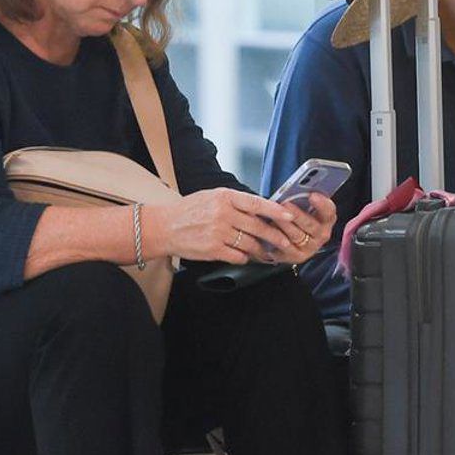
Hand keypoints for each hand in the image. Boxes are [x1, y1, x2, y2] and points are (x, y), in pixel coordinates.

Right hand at [147, 189, 330, 265]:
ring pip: (250, 244)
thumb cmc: (190, 210)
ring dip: (261, 250)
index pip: (257, 203)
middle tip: (287, 241)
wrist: (164, 226)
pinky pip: (238, 256)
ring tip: (267, 252)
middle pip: (257, 227)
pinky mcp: (213, 250)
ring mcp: (218, 233)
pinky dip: (245, 257)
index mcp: (225, 197)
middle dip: (275, 236)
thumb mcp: (212, 196)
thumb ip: (236, 202)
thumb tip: (262, 208)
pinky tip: (247, 257)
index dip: (276, 210)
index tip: (291, 215)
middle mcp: (223, 214)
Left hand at [250, 193, 336, 265]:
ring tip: (274, 216)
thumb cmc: (293, 216)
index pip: (329, 212)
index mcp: (326, 219)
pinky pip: (286, 248)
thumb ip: (302, 199)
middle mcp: (321, 235)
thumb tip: (295, 188)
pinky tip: (270, 230)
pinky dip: (278, 238)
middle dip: (298, 215)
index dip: (322, 204)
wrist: (285, 237)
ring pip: (297, 236)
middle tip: (286, 204)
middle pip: (312, 225)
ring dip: (285, 225)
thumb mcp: (301, 205)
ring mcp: (310, 247)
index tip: (312, 195)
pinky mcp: (297, 257)